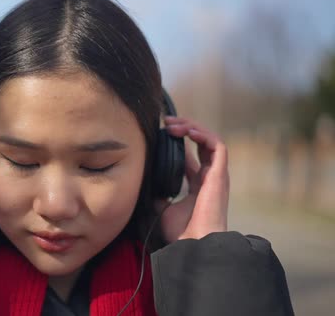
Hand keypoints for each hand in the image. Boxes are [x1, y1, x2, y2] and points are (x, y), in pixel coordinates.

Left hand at [156, 116, 229, 241]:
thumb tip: (146, 184)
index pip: (191, 155)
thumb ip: (158, 194)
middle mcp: (208, 177)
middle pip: (201, 143)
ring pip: (209, 140)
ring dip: (192, 127)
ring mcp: (215, 174)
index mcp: (198, 184)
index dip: (178, 141)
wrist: (193, 243)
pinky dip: (204, 135)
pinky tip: (187, 131)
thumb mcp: (162, 208)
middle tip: (166, 122)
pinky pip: (217, 146)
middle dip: (184, 128)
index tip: (160, 133)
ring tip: (173, 124)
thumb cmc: (181, 231)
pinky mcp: (219, 174)